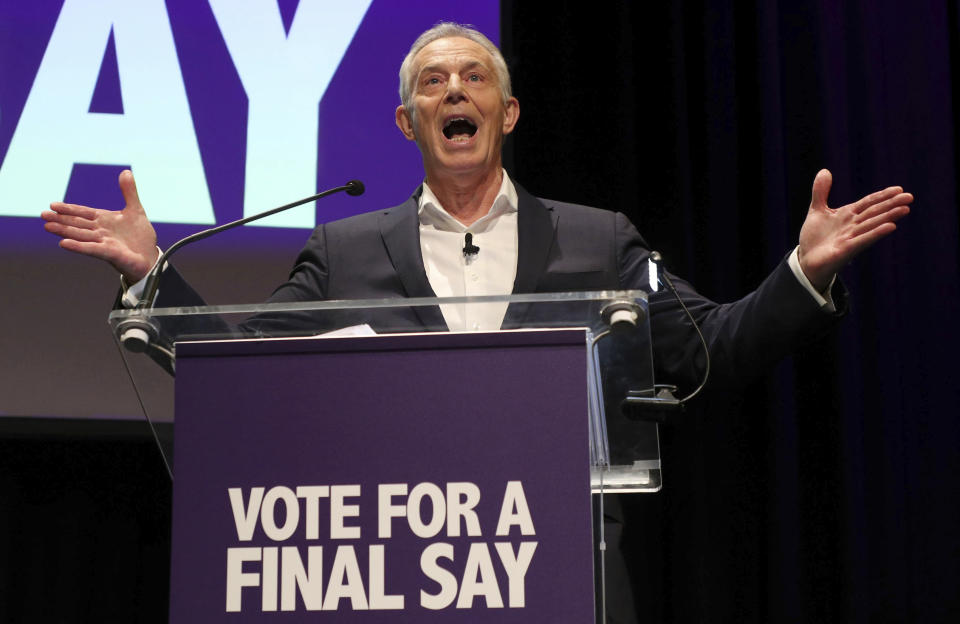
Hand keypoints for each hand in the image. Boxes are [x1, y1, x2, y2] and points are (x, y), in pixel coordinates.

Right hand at [42, 169, 158, 282]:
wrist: (149, 256)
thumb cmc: (140, 235)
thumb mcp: (136, 210)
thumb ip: (129, 192)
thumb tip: (126, 171)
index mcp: (103, 220)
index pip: (82, 212)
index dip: (68, 209)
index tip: (52, 205)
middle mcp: (99, 231)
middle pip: (77, 224)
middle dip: (61, 219)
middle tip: (43, 215)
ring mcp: (103, 243)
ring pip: (80, 235)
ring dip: (64, 231)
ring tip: (48, 227)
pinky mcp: (110, 254)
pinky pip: (92, 249)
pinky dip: (79, 246)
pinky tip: (63, 243)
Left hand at [798, 169, 912, 291]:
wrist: (807, 260)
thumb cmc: (815, 237)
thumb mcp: (817, 211)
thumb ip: (820, 192)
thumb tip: (824, 170)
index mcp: (848, 215)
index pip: (868, 203)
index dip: (882, 195)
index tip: (899, 189)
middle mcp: (853, 226)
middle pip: (874, 212)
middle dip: (891, 204)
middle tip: (910, 197)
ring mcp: (851, 238)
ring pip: (872, 225)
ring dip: (888, 217)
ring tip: (905, 209)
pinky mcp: (846, 250)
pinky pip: (862, 240)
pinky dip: (875, 233)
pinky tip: (891, 227)